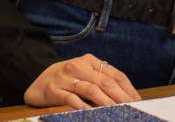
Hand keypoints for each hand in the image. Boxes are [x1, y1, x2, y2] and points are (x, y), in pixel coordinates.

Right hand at [24, 54, 140, 108]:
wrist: (36, 79)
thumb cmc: (67, 79)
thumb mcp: (85, 74)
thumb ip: (102, 80)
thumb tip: (125, 98)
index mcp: (90, 61)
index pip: (115, 74)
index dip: (128, 89)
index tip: (138, 101)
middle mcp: (79, 66)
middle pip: (106, 82)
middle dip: (121, 97)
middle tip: (131, 109)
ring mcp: (66, 77)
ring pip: (91, 89)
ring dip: (106, 102)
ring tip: (116, 112)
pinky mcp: (54, 90)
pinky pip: (71, 99)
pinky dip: (83, 106)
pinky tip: (91, 113)